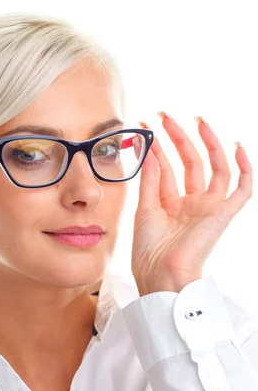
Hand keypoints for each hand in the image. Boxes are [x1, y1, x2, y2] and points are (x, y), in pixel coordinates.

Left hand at [131, 113, 252, 296]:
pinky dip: (245, 169)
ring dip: (207, 144)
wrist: (161, 274)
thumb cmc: (149, 251)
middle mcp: (192, 204)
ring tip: (197, 121)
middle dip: (179, 138)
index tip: (144, 126)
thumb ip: (150, 179)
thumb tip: (150, 149)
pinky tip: (237, 147)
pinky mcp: (223, 215)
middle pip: (190, 163)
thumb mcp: (145, 209)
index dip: (157, 147)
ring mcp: (208, 208)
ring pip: (215, 168)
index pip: (167, 169)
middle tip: (166, 116)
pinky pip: (242, 189)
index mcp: (171, 205)